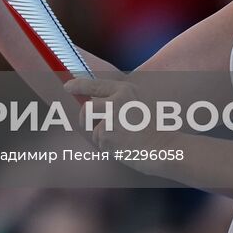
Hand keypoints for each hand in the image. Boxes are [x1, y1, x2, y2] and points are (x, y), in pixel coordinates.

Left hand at [64, 75, 178, 172]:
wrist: (165, 148)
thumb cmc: (154, 131)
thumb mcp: (138, 107)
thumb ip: (117, 103)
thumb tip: (92, 107)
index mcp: (125, 90)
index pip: (95, 84)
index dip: (78, 85)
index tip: (67, 86)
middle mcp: (116, 99)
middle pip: (87, 108)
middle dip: (87, 120)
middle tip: (99, 129)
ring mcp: (110, 115)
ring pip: (93, 129)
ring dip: (104, 138)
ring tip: (125, 140)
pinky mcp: (106, 132)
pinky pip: (99, 142)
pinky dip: (109, 148)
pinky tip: (125, 147)